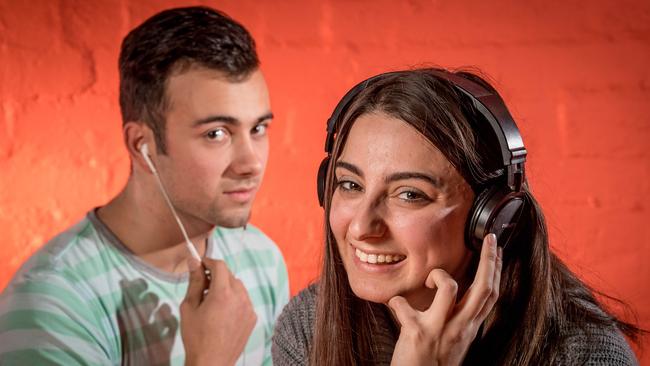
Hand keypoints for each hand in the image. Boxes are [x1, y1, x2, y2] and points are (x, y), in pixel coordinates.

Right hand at [181, 258, 256, 365]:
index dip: (209, 262)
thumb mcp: (189, 307)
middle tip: (203, 285)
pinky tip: (223, 312)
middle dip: (216, 275)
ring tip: (212, 300)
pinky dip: (235, 300)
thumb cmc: (196, 337)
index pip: (220, 266)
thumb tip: (193, 262)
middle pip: (230, 275)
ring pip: (239, 287)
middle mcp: (240, 298)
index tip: (201, 265)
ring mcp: (249, 308)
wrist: (211, 363)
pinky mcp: (252, 318)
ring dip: (226, 287)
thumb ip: (194, 282)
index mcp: (223, 293)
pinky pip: (244, 300)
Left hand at [388, 233, 501, 365]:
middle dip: (489, 260)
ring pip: (450, 288)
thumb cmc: (433, 363)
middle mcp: (460, 328)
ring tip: (429, 281)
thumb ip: (458, 318)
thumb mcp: (455, 340)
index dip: (497, 270)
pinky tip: (396, 305)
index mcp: (469, 328)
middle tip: (489, 240)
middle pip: (483, 288)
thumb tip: (458, 295)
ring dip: (438, 276)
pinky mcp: (416, 334)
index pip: (491, 295)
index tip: (497, 249)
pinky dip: (397, 301)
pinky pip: (404, 304)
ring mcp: (439, 330)